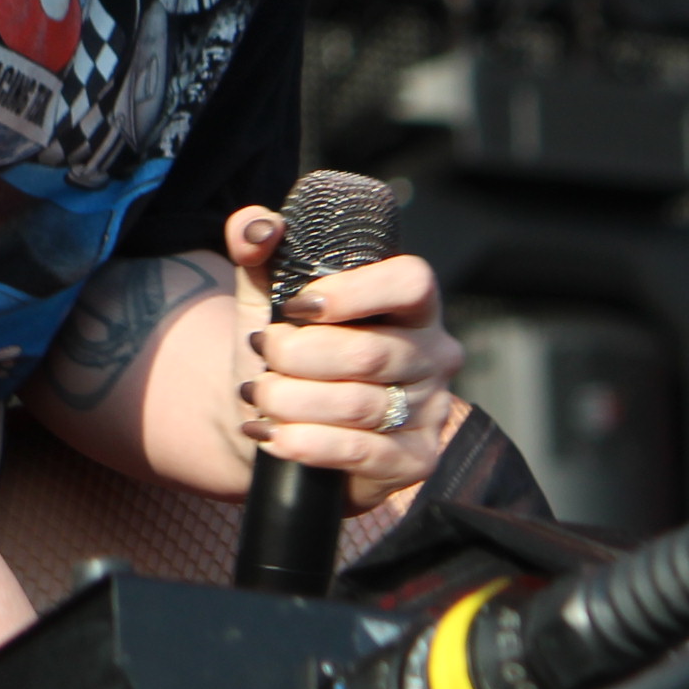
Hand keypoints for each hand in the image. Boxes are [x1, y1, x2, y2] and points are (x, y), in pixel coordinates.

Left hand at [221, 206, 466, 512]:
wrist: (278, 418)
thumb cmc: (287, 346)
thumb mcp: (265, 291)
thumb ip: (256, 246)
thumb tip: (259, 228)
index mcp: (411, 301)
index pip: (409, 281)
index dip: (351, 293)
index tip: (295, 306)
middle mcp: (433, 353)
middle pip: (370, 351)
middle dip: (298, 355)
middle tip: (262, 354)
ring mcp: (430, 409)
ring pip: (358, 404)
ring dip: (292, 400)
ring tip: (257, 394)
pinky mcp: (416, 460)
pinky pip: (362, 452)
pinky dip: (306, 443)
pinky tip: (271, 435)